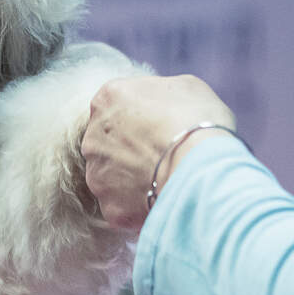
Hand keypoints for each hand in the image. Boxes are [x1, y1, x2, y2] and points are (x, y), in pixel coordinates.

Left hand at [82, 75, 236, 229]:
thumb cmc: (197, 122)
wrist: (201, 169)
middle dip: (132, 151)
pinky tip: (164, 201)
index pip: (117, 107)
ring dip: (134, 181)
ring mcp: (97, 175)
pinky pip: (124, 208)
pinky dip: (141, 207)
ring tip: (167, 181)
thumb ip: (159, 95)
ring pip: (113, 179)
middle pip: (110, 145)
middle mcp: (92, 137)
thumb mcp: (185, 87)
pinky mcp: (110, 208)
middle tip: (164, 157)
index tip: (162, 128)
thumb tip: (159, 106)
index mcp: (108, 99)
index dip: (142, 119)